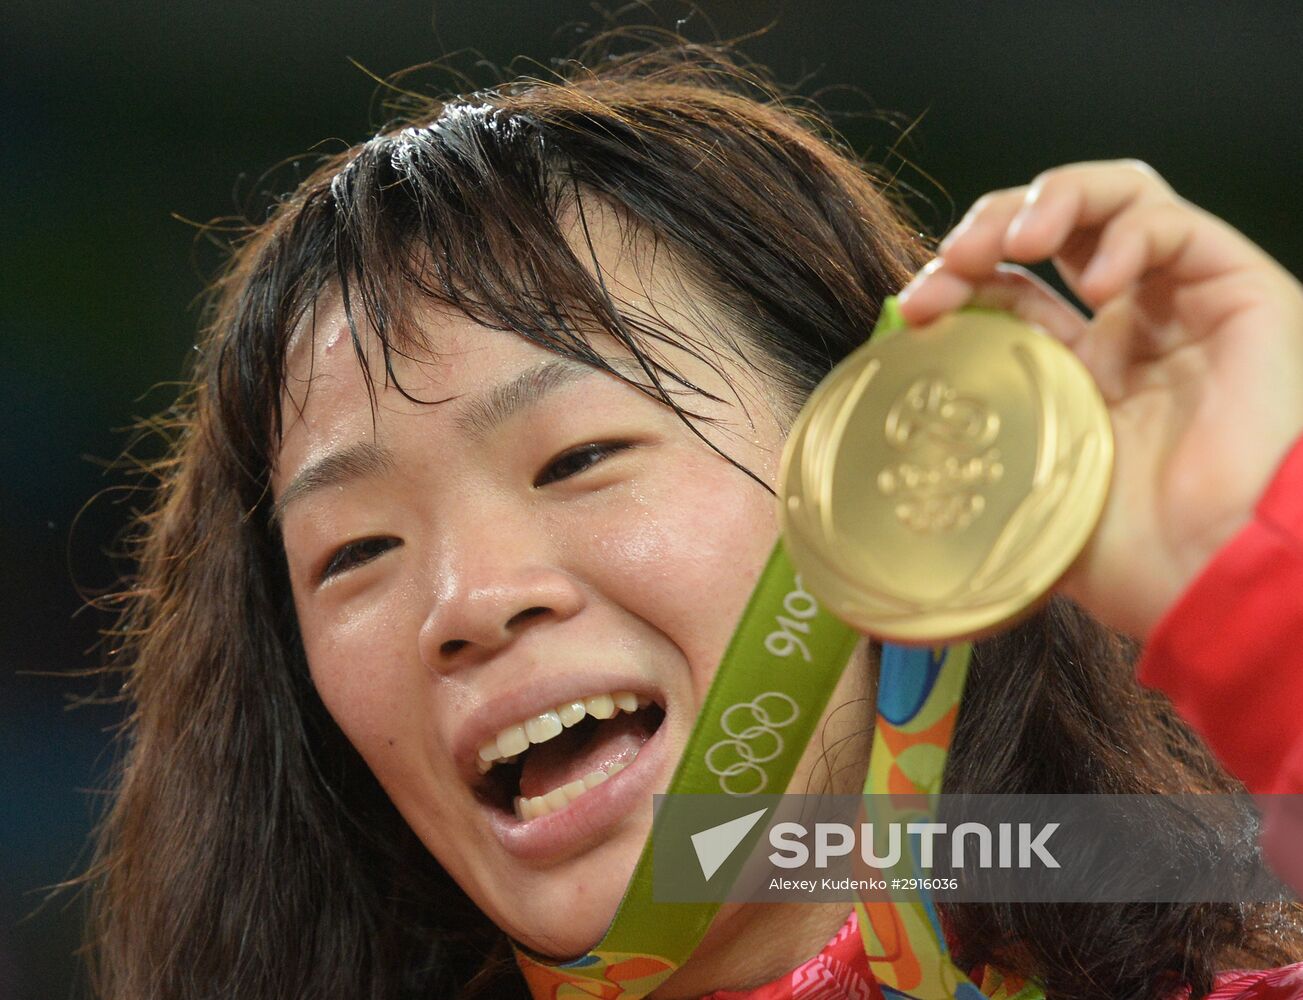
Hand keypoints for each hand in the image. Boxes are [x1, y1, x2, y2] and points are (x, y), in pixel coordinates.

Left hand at [897, 160, 1302, 638]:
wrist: (1212, 577)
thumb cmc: (1130, 558)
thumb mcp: (1018, 498)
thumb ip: (965, 466)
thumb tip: (882, 476)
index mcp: (1073, 375)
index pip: (1007, 290)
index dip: (958, 282)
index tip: (916, 307)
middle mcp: (1127, 333)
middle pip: (1051, 231)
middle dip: (990, 227)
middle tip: (955, 260)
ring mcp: (1181, 309)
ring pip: (1114, 201)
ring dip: (1050, 200)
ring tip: (1015, 242)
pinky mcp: (1242, 293)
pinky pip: (1177, 223)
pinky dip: (1127, 230)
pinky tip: (1095, 280)